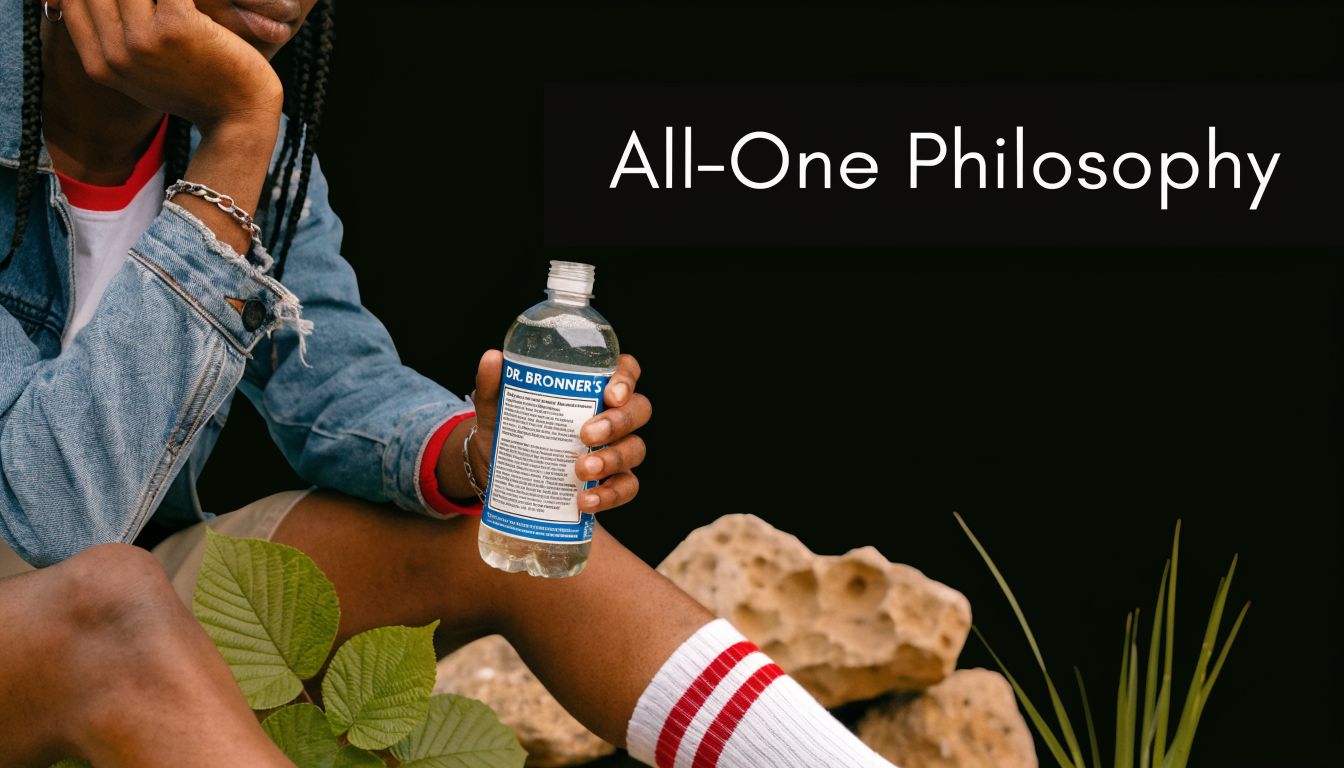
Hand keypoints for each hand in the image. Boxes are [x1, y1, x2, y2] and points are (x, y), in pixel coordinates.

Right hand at [58, 0, 282, 131]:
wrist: (240, 116)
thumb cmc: (198, 91)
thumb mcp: (144, 75)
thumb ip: (116, 42)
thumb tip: (77, 2)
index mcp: (100, 65)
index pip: (72, 0)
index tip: (133, 1)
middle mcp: (115, 53)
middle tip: (162, 4)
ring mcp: (143, 39)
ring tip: (177, 3)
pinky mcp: (176, 25)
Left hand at [468, 351, 650, 513]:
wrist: (499, 474)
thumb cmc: (510, 430)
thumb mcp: (497, 408)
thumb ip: (494, 385)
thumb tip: (492, 358)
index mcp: (594, 388)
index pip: (627, 372)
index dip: (627, 379)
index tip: (610, 394)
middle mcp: (613, 416)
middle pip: (639, 410)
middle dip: (617, 422)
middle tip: (585, 434)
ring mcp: (616, 450)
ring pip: (635, 449)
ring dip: (613, 459)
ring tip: (580, 470)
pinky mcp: (612, 483)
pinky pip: (627, 487)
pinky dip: (610, 495)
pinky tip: (586, 500)